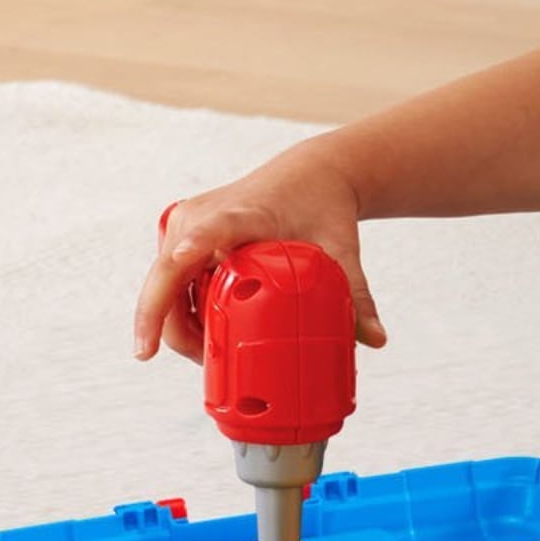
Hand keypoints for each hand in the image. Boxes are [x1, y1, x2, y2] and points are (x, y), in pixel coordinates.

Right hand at [134, 139, 387, 362]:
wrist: (311, 174)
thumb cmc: (322, 205)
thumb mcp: (341, 249)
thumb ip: (355, 293)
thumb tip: (376, 340)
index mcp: (239, 215)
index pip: (204, 236)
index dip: (185, 262)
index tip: (171, 287)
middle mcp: (201, 216)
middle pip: (168, 279)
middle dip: (176, 331)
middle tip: (210, 367)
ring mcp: (185, 223)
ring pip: (163, 285)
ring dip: (176, 325)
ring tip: (213, 356)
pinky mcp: (182, 232)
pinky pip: (170, 279)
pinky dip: (181, 309)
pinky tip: (204, 334)